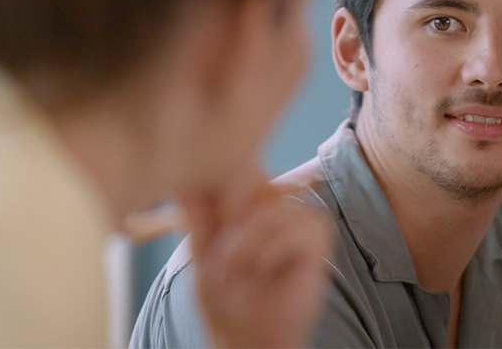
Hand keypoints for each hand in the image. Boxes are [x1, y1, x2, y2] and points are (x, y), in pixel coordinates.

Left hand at [179, 170, 332, 348]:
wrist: (246, 340)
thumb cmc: (227, 300)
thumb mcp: (203, 255)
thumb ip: (198, 218)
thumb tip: (184, 182)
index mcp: (253, 207)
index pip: (246, 169)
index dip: (225, 180)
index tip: (209, 210)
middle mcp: (280, 210)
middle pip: (261, 179)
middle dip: (232, 208)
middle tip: (221, 242)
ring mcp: (301, 226)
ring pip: (274, 208)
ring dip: (246, 241)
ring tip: (233, 268)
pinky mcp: (317, 248)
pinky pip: (297, 231)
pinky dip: (271, 251)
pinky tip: (260, 271)